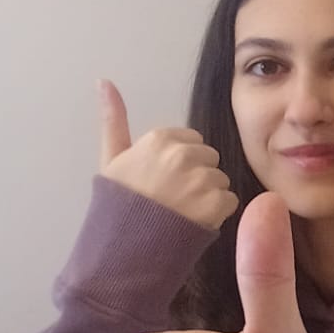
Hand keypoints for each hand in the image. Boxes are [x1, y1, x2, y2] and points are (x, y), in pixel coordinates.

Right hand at [96, 79, 238, 229]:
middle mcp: (182, 154)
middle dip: (196, 176)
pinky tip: (193, 223)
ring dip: (207, 196)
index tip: (163, 182)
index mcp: (159, 139)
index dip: (180, 164)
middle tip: (173, 200)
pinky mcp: (215, 204)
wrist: (121, 252)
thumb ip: (113, 118)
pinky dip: (216, 214)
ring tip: (181, 214)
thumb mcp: (111, 158)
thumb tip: (104, 80)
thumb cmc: (115, 207)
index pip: (190, 141)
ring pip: (219, 179)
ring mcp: (200, 179)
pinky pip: (229, 201)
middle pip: (208, 159)